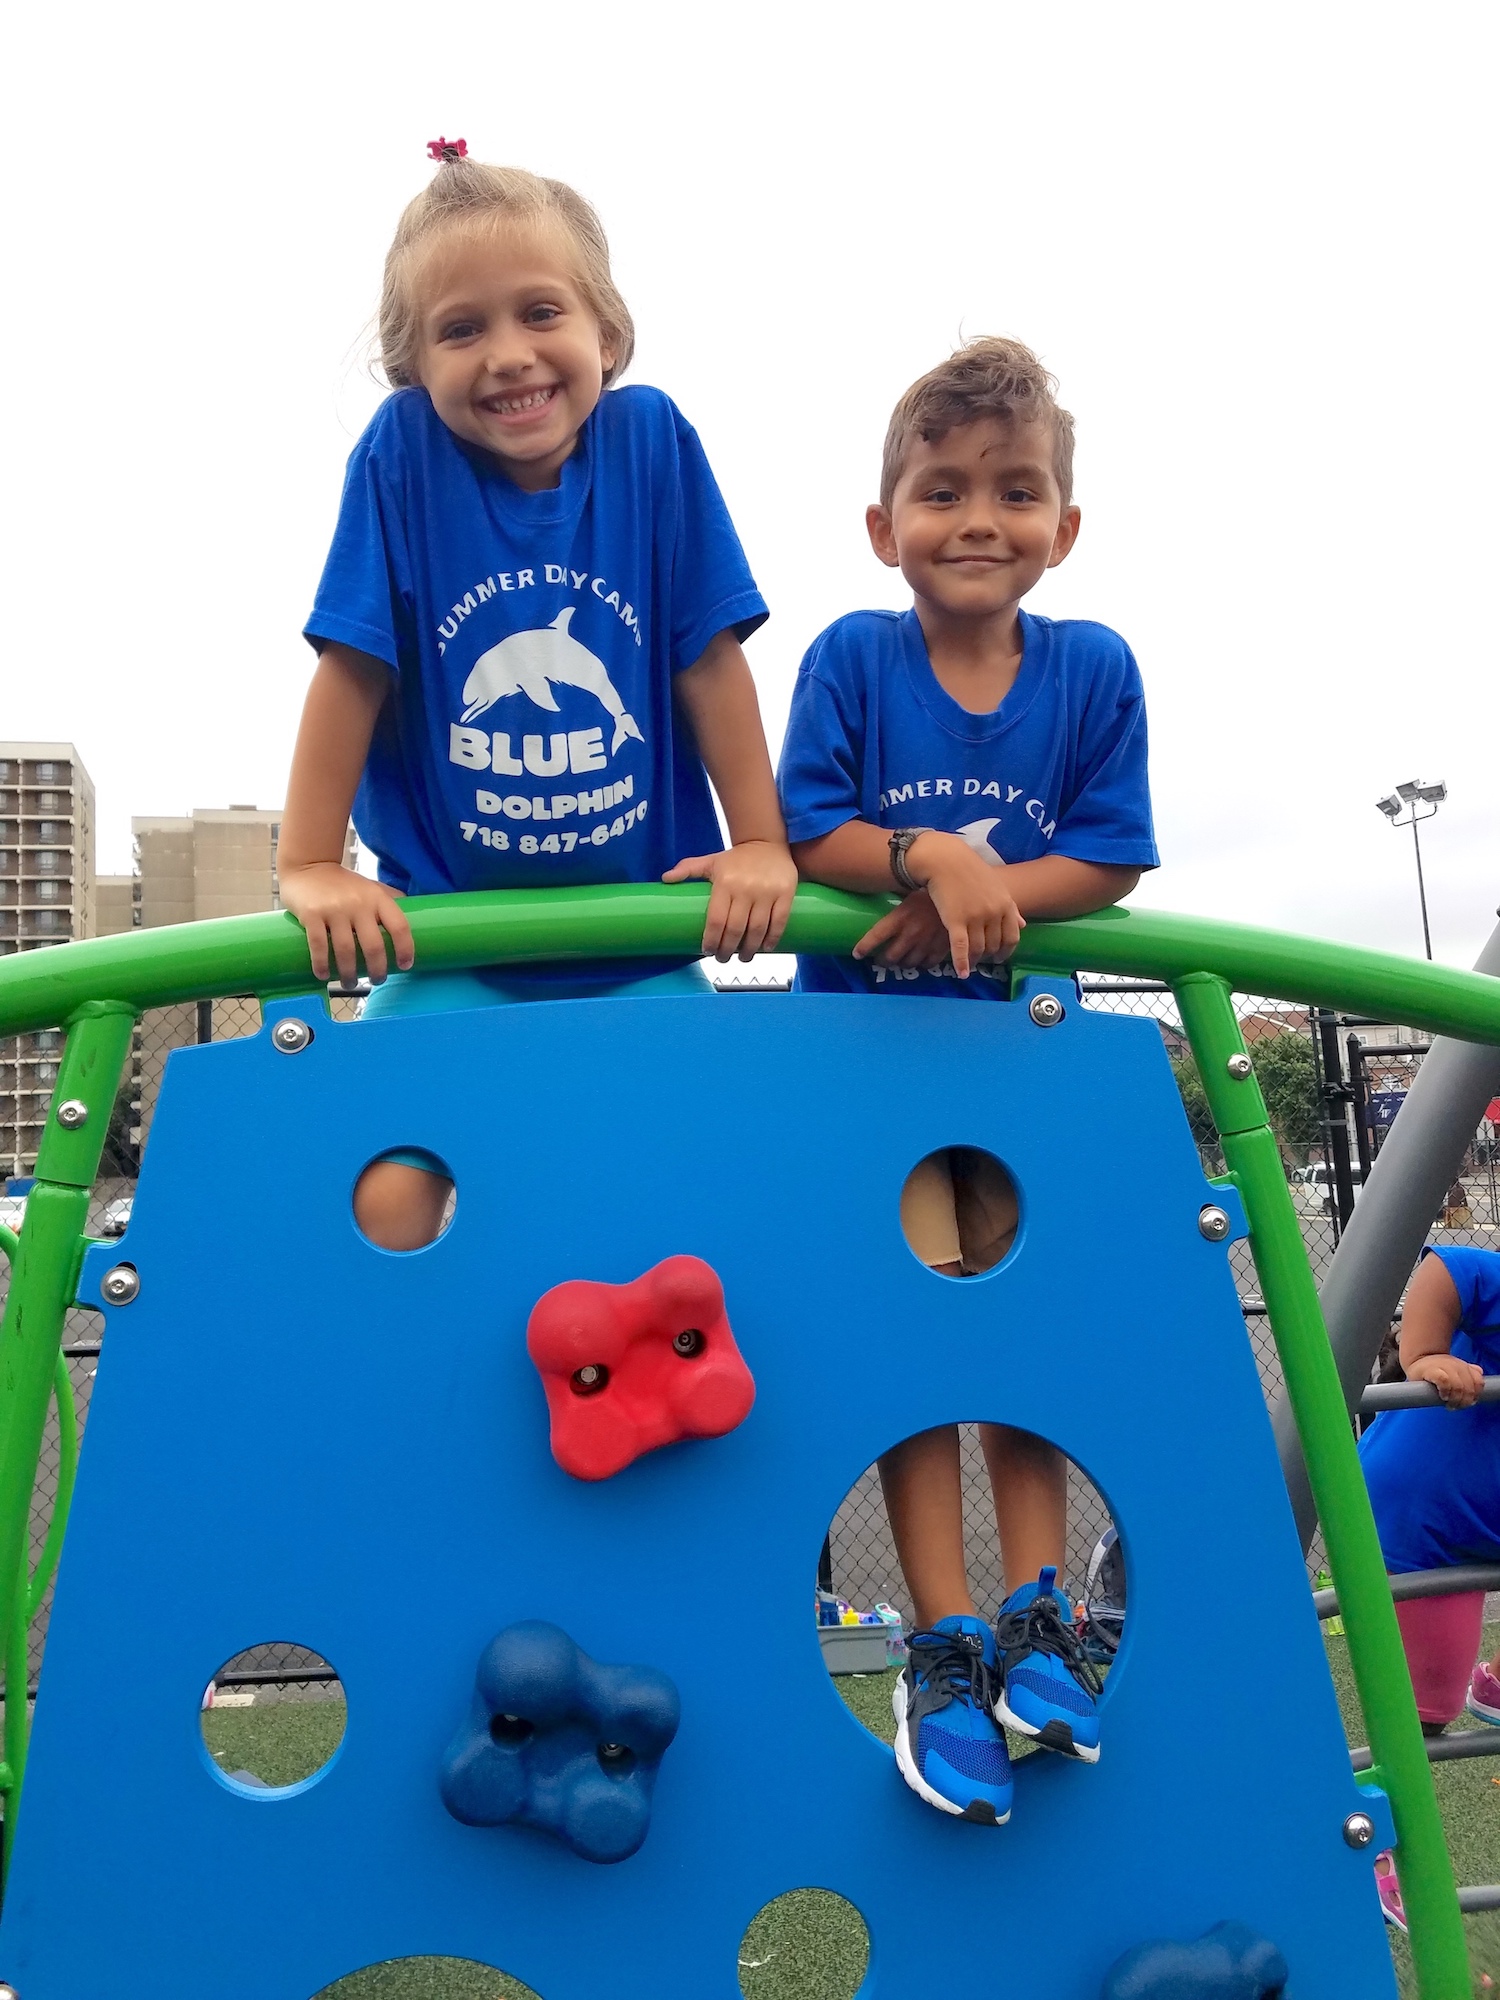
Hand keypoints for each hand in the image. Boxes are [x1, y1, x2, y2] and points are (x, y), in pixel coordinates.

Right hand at [279, 862, 414, 985]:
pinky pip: (318, 945)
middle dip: (377, 970)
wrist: (307, 867)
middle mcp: (359, 904)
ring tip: (349, 984)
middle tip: (377, 981)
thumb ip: (389, 901)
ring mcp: (334, 909)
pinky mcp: (311, 914)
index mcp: (378, 898)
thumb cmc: (344, 884)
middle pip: (374, 945)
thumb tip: (417, 919)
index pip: (400, 926)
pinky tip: (324, 975)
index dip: (406, 949)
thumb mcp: (371, 887)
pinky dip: (322, 964)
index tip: (405, 965)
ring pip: (346, 951)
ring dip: (349, 974)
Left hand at [662, 839, 797, 960]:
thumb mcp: (711, 860)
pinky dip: (772, 939)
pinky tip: (765, 948)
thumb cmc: (735, 858)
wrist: (766, 842)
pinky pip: (779, 921)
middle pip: (736, 929)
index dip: (712, 940)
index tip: (708, 951)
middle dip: (728, 950)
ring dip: (750, 949)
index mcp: (725, 882)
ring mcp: (767, 891)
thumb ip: (688, 869)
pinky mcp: (786, 893)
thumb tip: (664, 879)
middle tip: (723, 958)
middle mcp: (745, 888)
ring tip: (743, 957)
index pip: (716, 919)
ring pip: (758, 929)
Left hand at [853, 888, 952, 969]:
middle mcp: (910, 934)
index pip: (875, 936)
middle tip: (881, 959)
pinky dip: (922, 964)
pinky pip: (927, 964)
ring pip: (908, 963)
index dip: (864, 948)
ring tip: (900, 961)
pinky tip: (920, 960)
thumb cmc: (932, 891)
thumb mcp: (909, 895)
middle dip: (883, 961)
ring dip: (902, 964)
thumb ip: (898, 907)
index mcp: (899, 918)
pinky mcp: (941, 949)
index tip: (857, 954)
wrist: (961, 893)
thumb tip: (882, 902)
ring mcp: (925, 943)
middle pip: (890, 957)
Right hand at [884, 832, 1023, 978]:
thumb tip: (1023, 925)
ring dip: (975, 960)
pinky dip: (962, 963)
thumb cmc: (969, 871)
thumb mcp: (996, 887)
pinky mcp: (955, 920)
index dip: (1006, 951)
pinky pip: (961, 948)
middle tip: (981, 960)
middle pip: (994, 945)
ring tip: (970, 964)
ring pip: (978, 948)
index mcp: (1005, 904)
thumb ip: (1010, 908)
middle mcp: (993, 912)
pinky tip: (962, 973)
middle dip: (988, 955)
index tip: (999, 957)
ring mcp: (975, 917)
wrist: (946, 860)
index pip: (1012, 937)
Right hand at [1406, 1352, 1485, 1407]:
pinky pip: (1444, 1382)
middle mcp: (1457, 1365)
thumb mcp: (1455, 1368)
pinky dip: (1445, 1391)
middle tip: (1456, 1406)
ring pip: (1458, 1386)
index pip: (1478, 1382)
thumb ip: (1468, 1372)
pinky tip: (1442, 1395)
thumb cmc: (1435, 1368)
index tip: (1468, 1402)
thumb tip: (1479, 1377)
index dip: (1475, 1395)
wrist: (1416, 1359)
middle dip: (1464, 1401)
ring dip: (1455, 1399)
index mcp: (1464, 1367)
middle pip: (1469, 1388)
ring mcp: (1445, 1366)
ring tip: (1449, 1403)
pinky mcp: (1432, 1370)